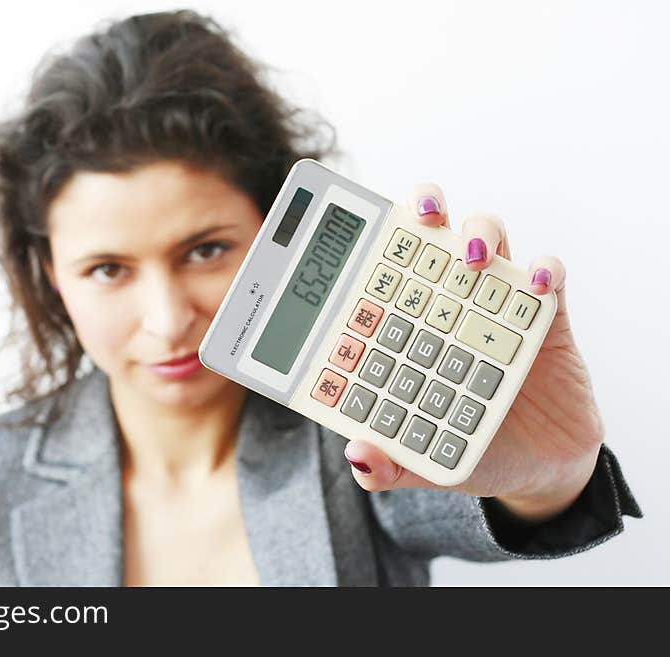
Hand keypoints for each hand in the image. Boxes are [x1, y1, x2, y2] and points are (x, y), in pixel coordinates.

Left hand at [344, 183, 604, 523]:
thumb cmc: (466, 449)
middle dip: (425, 207)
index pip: (384, 274)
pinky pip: (549, 277)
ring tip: (471, 256)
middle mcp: (448, 304)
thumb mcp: (421, 463)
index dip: (369, 246)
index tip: (353, 232)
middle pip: (434, 235)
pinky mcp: (545, 317)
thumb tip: (358, 456)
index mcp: (408, 328)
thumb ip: (387, 464)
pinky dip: (545, 270)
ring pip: (488, 240)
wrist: (535, 468)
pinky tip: (536, 284)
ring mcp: (495, 304)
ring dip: (480, 233)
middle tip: (420, 214)